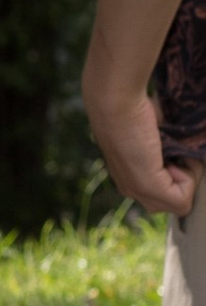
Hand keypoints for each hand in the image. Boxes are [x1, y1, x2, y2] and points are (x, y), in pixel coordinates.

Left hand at [83, 79, 198, 217]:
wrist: (116, 101)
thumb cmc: (132, 107)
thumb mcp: (153, 133)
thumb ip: (164, 150)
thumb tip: (182, 152)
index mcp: (127, 177)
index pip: (163, 195)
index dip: (179, 174)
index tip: (173, 150)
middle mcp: (129, 188)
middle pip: (170, 202)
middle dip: (185, 180)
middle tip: (179, 154)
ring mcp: (137, 190)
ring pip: (178, 204)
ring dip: (188, 178)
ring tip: (177, 153)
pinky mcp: (146, 186)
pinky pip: (182, 202)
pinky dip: (188, 180)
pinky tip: (174, 158)